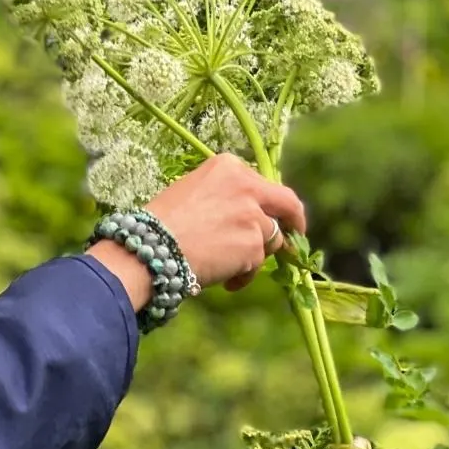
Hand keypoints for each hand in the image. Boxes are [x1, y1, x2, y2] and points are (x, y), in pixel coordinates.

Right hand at [86, 154, 304, 309]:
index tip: (271, 215)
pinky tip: (225, 281)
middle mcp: (246, 185)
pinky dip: (244, 275)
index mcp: (228, 167)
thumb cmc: (163, 222)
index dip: (268, 203)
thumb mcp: (194, 191)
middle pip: (286, 203)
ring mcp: (252, 215)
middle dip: (294, 221)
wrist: (152, 247)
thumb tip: (249, 214)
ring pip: (272, 239)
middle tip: (295, 237)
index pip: (263, 183)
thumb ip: (224, 195)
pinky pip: (258, 264)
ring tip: (228, 268)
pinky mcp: (253, 244)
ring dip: (255, 255)